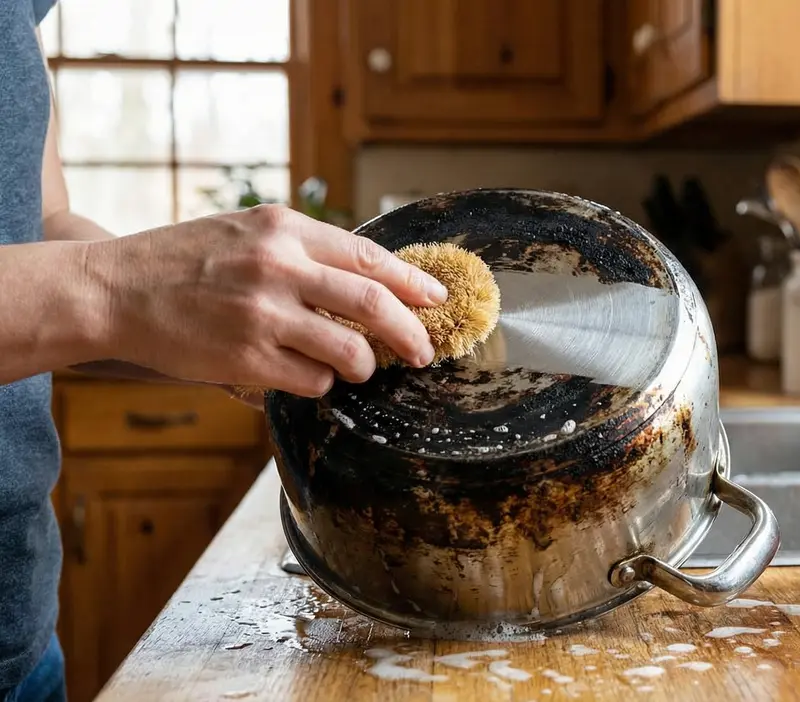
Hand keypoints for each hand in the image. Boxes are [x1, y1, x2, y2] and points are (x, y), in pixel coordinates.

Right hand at [84, 204, 446, 397]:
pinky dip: (322, 383)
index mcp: (283, 228)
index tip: (437, 299)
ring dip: (365, 365)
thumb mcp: (246, 231)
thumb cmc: (182, 261)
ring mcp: (262, 314)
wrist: (112, 289)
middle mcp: (277, 266)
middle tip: (424, 350)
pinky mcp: (245, 357)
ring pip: (349, 350)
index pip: (368, 257)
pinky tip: (309, 376)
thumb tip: (369, 278)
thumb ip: (303, 248)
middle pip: (372, 303)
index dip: (413, 282)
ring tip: (359, 367)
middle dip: (410, 332)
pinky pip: (311, 380)